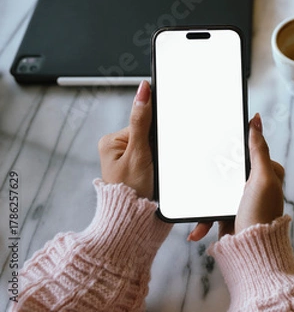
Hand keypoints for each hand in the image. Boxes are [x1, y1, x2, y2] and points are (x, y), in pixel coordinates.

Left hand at [98, 80, 153, 198]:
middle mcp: (119, 149)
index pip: (142, 123)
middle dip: (158, 148)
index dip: (155, 134)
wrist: (136, 222)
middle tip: (153, 166)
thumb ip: (142, 120)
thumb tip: (143, 90)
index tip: (157, 147)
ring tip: (154, 175)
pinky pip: (157, 159)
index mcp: (111, 141)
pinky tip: (157, 177)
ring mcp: (130, 161)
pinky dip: (162, 166)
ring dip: (161, 159)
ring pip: (156, 147)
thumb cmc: (132, 192)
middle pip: (150, 135)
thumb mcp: (139, 153)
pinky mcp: (141, 171)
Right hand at [188, 113, 284, 240]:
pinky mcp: (229, 215)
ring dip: (204, 202)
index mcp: (268, 173)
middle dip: (213, 177)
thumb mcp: (262, 177)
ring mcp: (241, 200)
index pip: (249, 151)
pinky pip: (211, 211)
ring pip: (216, 191)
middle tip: (202, 175)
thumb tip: (257, 121)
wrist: (251, 251)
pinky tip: (197, 228)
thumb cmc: (261, 215)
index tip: (216, 140)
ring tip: (196, 206)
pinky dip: (203, 220)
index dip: (233, 146)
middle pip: (228, 170)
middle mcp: (256, 186)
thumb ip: (258, 149)